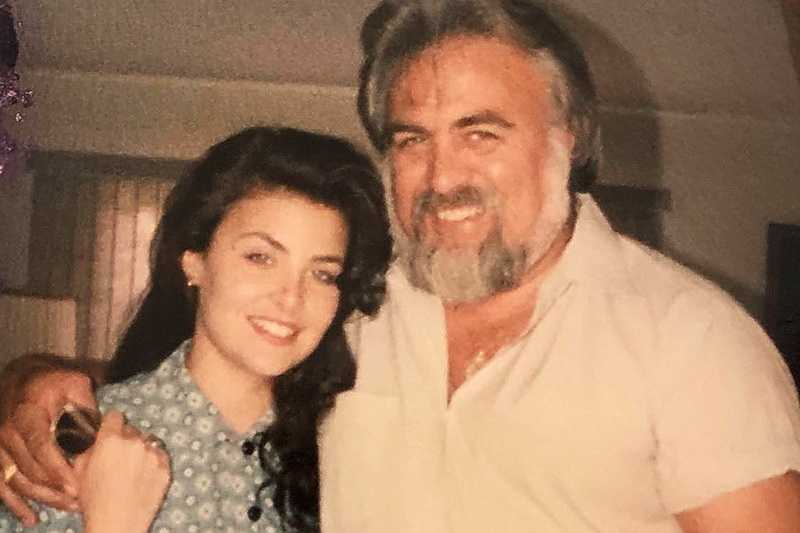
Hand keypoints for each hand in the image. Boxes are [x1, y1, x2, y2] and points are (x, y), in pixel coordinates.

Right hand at [0, 368, 94, 524]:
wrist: (24, 379)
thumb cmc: (54, 382)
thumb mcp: (74, 383)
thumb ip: (85, 407)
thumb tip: (97, 434)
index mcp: (28, 414)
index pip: (41, 446)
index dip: (57, 468)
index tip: (75, 484)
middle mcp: (8, 433)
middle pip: (30, 469)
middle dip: (55, 488)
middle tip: (81, 500)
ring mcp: (0, 447)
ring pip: (18, 481)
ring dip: (43, 498)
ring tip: (69, 507)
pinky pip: (2, 485)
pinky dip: (16, 503)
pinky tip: (31, 517)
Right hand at [75, 411, 170, 532]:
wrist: (117, 523)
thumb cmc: (94, 500)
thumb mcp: (79, 471)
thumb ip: (88, 448)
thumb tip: (95, 440)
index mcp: (110, 440)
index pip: (114, 416)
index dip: (110, 423)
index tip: (109, 431)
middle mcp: (134, 442)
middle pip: (131, 430)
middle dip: (125, 439)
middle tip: (119, 457)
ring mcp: (153, 454)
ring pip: (147, 442)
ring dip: (140, 450)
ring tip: (133, 469)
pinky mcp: (166, 467)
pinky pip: (160, 455)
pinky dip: (154, 461)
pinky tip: (144, 474)